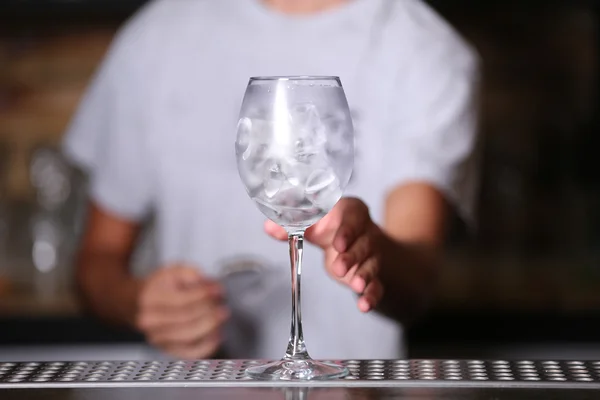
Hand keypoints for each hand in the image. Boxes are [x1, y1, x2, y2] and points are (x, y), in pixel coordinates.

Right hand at [135, 264, 228, 358]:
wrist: (146, 302)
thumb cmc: (164, 286)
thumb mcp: (175, 270)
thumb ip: (190, 273)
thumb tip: (203, 282)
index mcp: (150, 299)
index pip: (181, 300)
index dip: (203, 295)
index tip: (217, 289)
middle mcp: (151, 322)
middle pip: (186, 319)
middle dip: (209, 310)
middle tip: (221, 303)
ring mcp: (158, 338)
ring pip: (189, 337)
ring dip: (210, 326)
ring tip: (221, 314)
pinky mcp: (168, 350)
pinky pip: (191, 353)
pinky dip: (208, 346)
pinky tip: (217, 334)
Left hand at [265, 197, 384, 312]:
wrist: (348, 238)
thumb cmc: (329, 224)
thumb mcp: (312, 222)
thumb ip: (293, 224)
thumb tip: (269, 227)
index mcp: (351, 212)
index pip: (353, 219)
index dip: (347, 231)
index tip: (338, 244)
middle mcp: (366, 232)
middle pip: (363, 244)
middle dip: (351, 257)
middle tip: (339, 268)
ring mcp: (371, 254)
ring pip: (371, 263)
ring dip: (364, 275)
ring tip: (356, 286)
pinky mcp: (372, 274)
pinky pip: (377, 284)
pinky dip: (372, 295)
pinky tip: (365, 305)